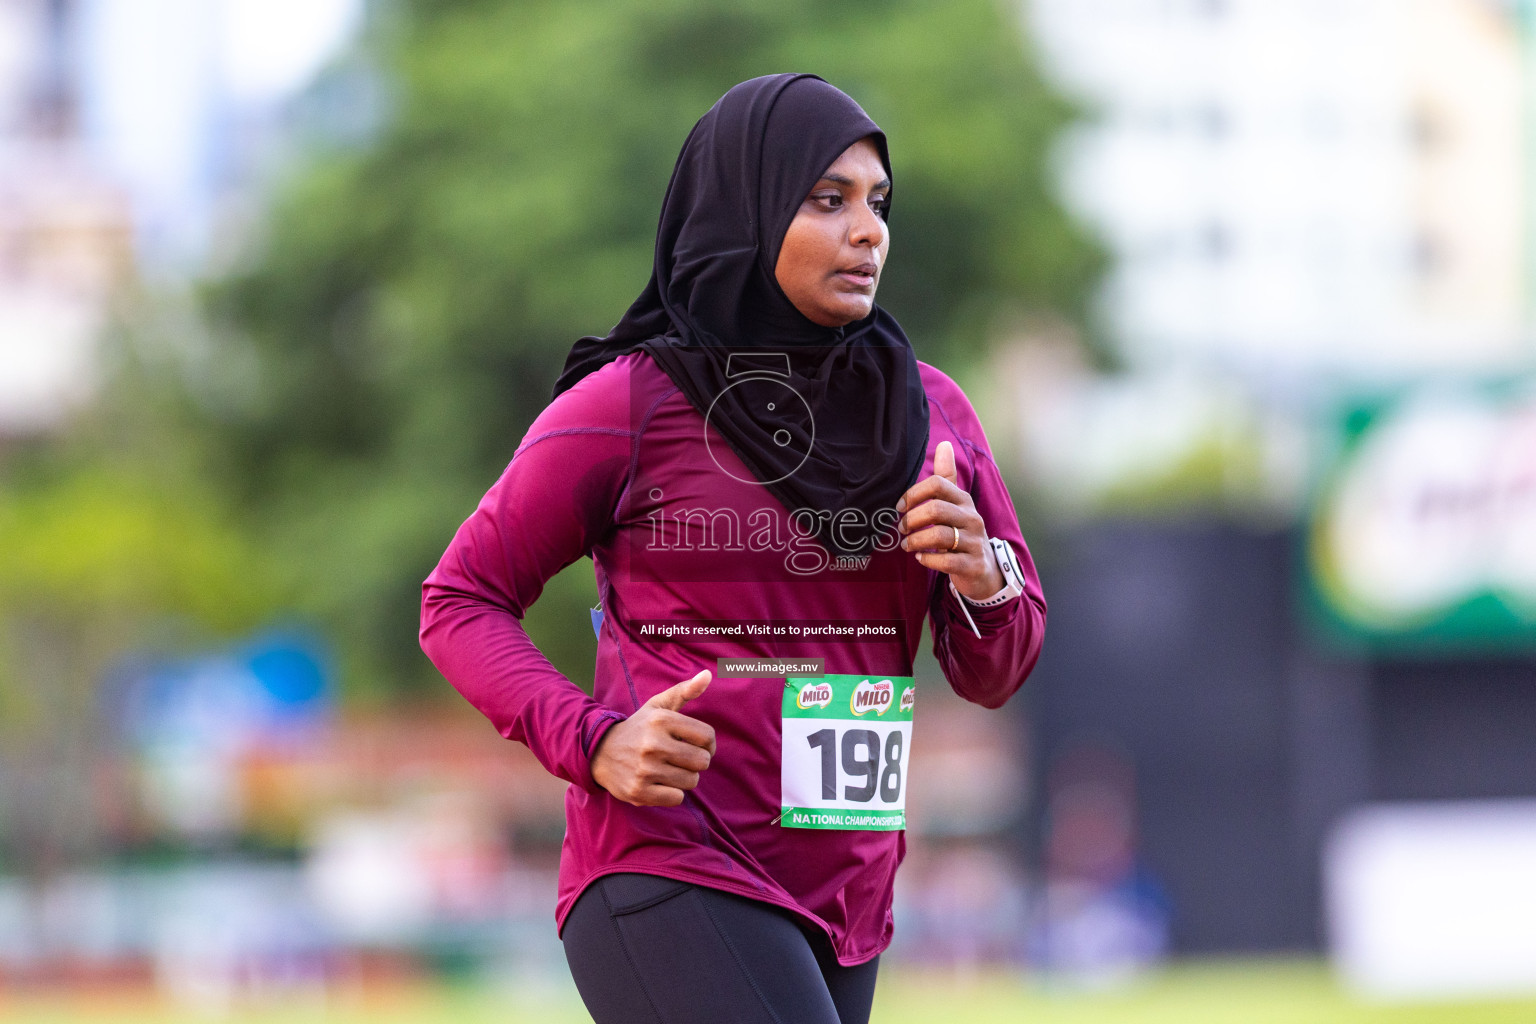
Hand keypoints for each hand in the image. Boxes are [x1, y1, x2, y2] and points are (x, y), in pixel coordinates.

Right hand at [591, 670, 715, 806]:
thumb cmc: (639, 728)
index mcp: (661, 720)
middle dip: (696, 762)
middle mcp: (653, 744)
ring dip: (684, 778)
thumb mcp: (658, 706)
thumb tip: (708, 674)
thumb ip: (685, 691)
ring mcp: (645, 769)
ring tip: (668, 770)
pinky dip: (672, 793)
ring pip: (691, 781)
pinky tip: (659, 783)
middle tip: (681, 759)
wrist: (599, 752)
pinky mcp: (639, 791)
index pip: (707, 736)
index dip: (708, 744)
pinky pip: (677, 798)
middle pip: (702, 761)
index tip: (697, 746)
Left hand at [896, 440, 1004, 600]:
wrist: (984, 569)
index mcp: (964, 500)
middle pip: (936, 509)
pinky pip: (947, 560)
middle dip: (912, 519)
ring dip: (916, 541)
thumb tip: (944, 444)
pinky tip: (920, 558)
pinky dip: (928, 559)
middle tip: (901, 529)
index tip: (900, 507)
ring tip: (906, 545)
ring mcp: (975, 542)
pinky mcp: (973, 564)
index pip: (938, 484)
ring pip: (940, 535)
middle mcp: (972, 518)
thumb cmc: (962, 532)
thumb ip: (947, 477)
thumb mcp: (956, 503)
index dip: (914, 493)